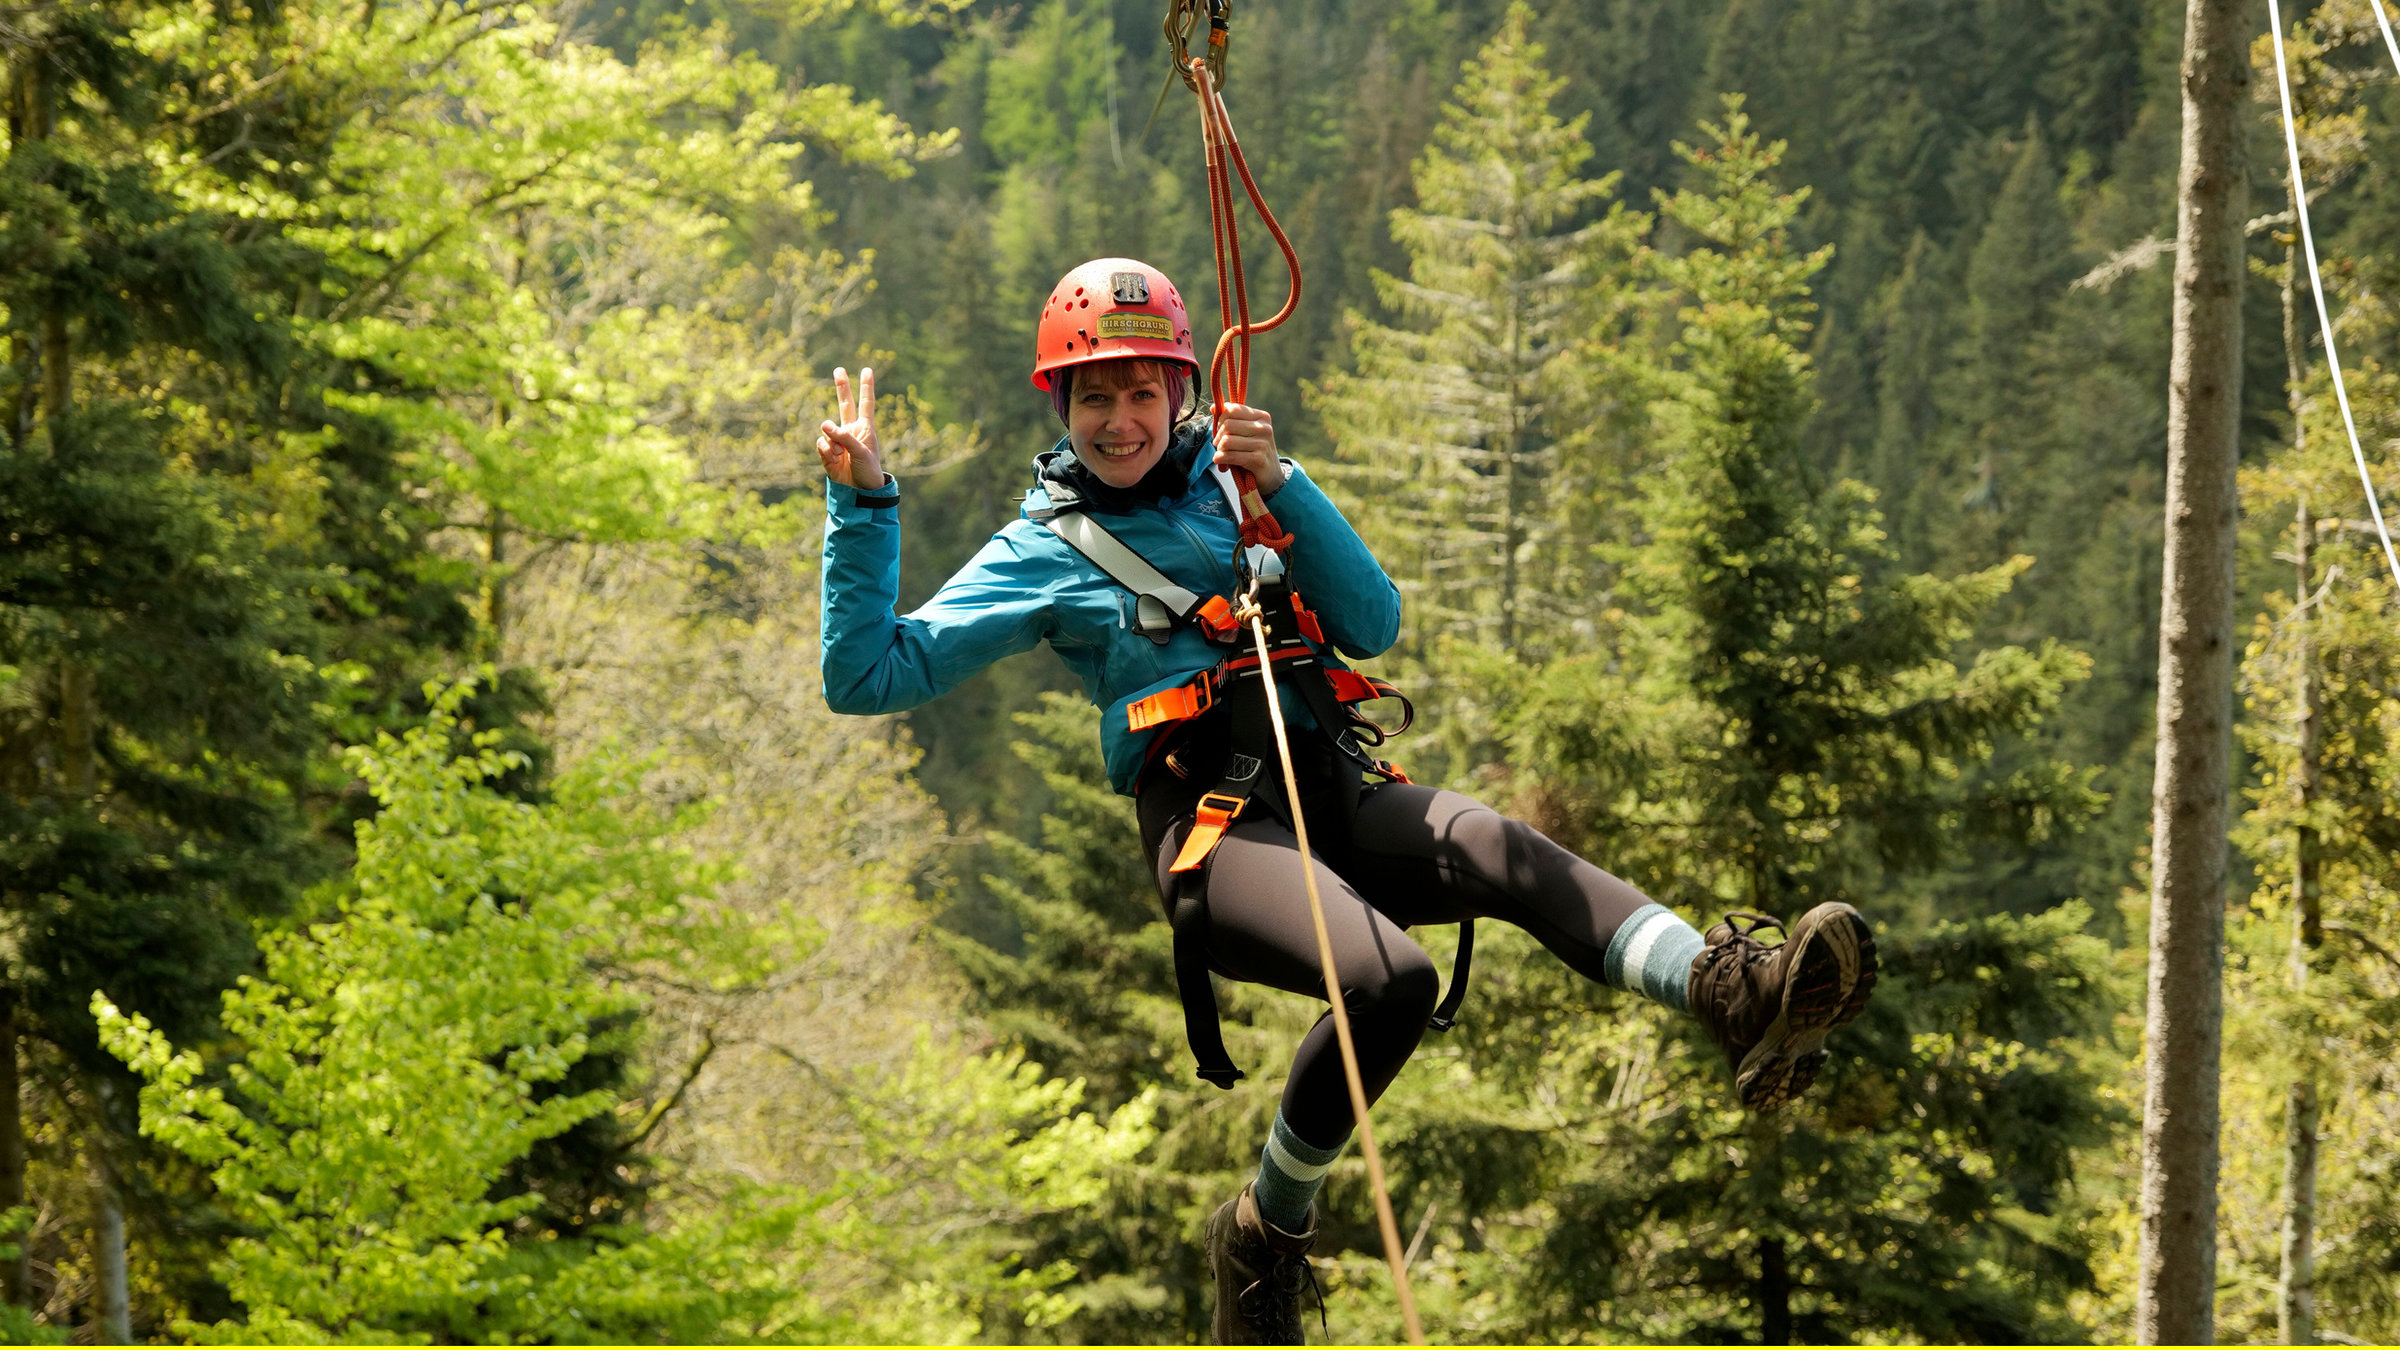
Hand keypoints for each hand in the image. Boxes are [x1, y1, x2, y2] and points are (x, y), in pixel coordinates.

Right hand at [816, 366, 886, 490]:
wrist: (859, 491)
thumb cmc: (868, 471)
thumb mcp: (861, 452)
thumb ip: (843, 436)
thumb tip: (824, 424)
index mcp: (865, 428)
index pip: (866, 403)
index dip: (866, 387)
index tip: (867, 370)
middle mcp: (851, 431)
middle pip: (845, 404)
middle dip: (841, 387)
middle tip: (839, 369)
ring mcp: (838, 440)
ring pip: (827, 429)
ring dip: (833, 442)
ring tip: (842, 455)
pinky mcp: (827, 451)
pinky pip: (821, 443)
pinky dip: (827, 451)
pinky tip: (835, 460)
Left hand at [1211, 402, 1284, 497]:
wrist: (1272, 475)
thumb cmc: (1254, 451)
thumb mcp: (1245, 432)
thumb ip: (1231, 419)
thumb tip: (1213, 407)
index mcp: (1262, 417)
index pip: (1233, 409)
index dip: (1221, 419)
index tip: (1220, 430)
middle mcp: (1264, 428)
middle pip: (1228, 424)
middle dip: (1218, 436)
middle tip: (1219, 444)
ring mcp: (1262, 444)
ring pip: (1227, 441)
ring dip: (1219, 449)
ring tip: (1222, 453)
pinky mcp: (1258, 459)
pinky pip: (1230, 456)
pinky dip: (1221, 459)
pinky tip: (1220, 462)